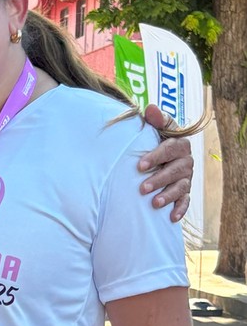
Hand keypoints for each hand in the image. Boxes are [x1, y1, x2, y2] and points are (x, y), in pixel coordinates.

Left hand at [137, 104, 192, 221]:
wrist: (157, 159)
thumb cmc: (153, 143)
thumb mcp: (153, 130)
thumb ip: (154, 120)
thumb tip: (150, 108)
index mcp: (179, 144)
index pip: (170, 149)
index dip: (156, 157)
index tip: (139, 166)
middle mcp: (185, 161)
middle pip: (176, 170)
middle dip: (159, 179)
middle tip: (142, 188)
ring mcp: (186, 177)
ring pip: (180, 186)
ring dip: (168, 195)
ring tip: (154, 203)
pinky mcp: (185, 192)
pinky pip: (186, 201)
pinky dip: (180, 209)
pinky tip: (172, 217)